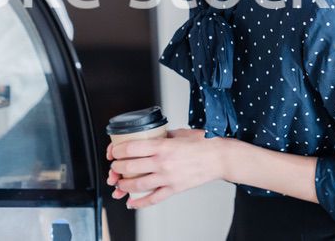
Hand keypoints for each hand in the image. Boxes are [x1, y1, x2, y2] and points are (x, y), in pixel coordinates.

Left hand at [107, 129, 228, 209]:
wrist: (220, 158)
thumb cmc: (204, 143)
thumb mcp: (179, 132)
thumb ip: (162, 135)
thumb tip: (150, 135)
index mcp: (162, 145)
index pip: (131, 148)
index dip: (117, 150)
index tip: (113, 151)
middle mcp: (163, 162)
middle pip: (130, 167)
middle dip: (117, 168)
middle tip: (114, 167)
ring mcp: (168, 177)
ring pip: (138, 184)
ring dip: (124, 185)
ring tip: (118, 183)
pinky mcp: (174, 189)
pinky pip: (153, 198)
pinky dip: (140, 202)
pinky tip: (131, 202)